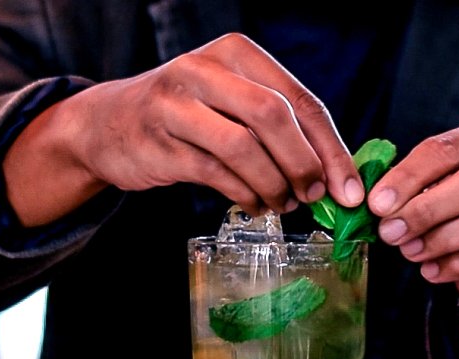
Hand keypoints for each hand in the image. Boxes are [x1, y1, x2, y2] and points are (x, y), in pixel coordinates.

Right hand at [60, 32, 363, 216]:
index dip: (332, 149)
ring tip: (281, 204)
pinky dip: (244, 195)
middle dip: (304, 165)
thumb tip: (330, 176)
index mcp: (237, 54)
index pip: (301, 101)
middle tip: (313, 197)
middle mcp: (206, 69)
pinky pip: (215, 173)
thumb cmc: (187, 117)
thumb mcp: (232, 105)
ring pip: (244, 146)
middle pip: (275, 116)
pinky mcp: (160, 141)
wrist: (110, 125)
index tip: (348, 190)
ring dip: (273, 185)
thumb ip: (278, 130)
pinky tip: (254, 204)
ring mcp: (177, 103)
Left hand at [367, 119, 458, 315]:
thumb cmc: (456, 217)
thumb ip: (407, 191)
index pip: (449, 148)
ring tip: (410, 251)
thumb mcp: (431, 193)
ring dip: (443, 238)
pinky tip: (431, 271)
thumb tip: (375, 202)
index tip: (377, 203)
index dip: (409, 175)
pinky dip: (458, 265)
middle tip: (389, 232)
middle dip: (425, 209)